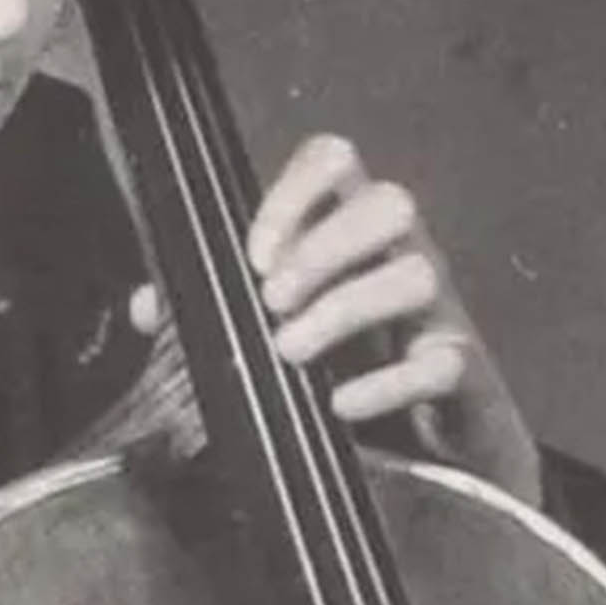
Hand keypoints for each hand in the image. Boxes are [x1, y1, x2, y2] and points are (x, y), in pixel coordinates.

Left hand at [132, 132, 541, 505]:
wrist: (424, 443)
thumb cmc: (344, 359)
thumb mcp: (276, 324)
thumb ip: (212, 308)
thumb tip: (146, 305)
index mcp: (355, 226)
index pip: (337, 161)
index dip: (295, 192)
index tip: (253, 255)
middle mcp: (405, 253)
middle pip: (392, 201)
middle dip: (324, 247)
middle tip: (271, 300)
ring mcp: (440, 309)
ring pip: (418, 273)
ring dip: (346, 308)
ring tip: (289, 350)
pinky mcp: (458, 370)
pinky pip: (441, 363)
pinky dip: (387, 383)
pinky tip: (339, 404)